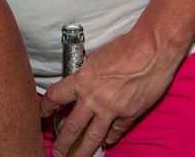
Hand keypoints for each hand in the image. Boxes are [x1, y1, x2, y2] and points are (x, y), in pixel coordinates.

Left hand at [38, 28, 183, 156]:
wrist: (152, 50)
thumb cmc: (125, 47)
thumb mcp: (96, 58)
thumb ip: (87, 74)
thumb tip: (81, 82)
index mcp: (81, 80)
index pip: (55, 97)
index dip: (45, 107)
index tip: (41, 115)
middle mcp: (93, 98)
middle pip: (71, 126)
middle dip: (61, 143)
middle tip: (55, 153)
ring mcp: (112, 110)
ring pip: (93, 137)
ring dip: (82, 151)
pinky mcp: (129, 115)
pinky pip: (116, 132)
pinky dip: (110, 138)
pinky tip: (106, 143)